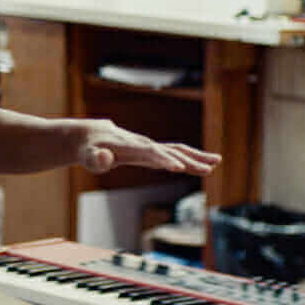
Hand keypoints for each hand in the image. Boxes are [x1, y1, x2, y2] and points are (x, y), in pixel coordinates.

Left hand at [74, 119, 221, 175]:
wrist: (93, 136)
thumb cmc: (89, 150)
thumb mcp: (87, 156)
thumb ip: (95, 159)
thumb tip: (103, 158)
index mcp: (130, 147)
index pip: (150, 154)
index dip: (164, 160)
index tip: (179, 168)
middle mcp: (144, 144)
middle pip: (169, 150)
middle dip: (188, 160)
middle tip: (208, 168)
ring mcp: (150, 146)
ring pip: (176, 149)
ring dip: (196, 156)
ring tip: (217, 162)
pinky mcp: (153, 151)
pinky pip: (175, 153)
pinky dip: (191, 157)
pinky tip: (206, 165)